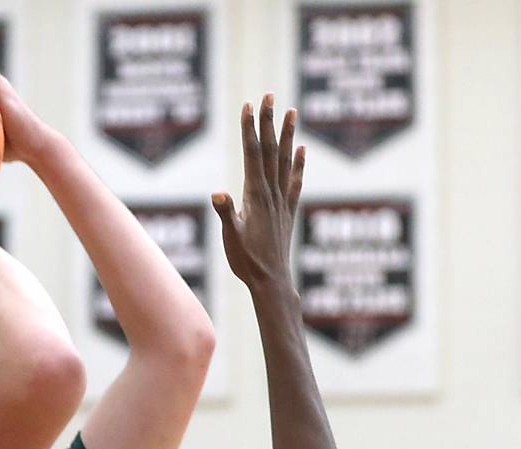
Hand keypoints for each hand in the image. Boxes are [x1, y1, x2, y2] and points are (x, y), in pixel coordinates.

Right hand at [214, 94, 305, 289]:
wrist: (271, 282)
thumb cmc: (246, 262)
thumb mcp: (230, 238)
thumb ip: (225, 215)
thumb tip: (217, 194)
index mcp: (256, 195)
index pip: (252, 154)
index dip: (250, 128)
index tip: (248, 105)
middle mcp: (272, 193)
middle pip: (270, 150)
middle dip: (269, 121)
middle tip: (269, 94)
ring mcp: (282, 201)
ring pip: (285, 160)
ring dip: (288, 134)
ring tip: (292, 111)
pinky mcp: (288, 211)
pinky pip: (295, 181)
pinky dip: (299, 163)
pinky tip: (303, 149)